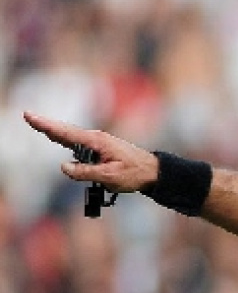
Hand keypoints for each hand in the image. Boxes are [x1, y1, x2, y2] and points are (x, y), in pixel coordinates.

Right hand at [23, 112, 158, 193]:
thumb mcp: (110, 177)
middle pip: (65, 132)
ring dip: (56, 133)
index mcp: (97, 142)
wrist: (154, 171)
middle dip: (47, 125)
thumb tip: (64, 167)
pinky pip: (80, 145)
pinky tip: (58, 138)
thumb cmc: (134, 174)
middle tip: (28, 117)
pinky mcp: (101, 149)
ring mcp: (99, 143)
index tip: (30, 116)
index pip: (66, 133)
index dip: (46, 125)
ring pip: (72, 138)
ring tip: (39, 125)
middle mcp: (96, 139)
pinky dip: (67, 141)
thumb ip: (86, 172)